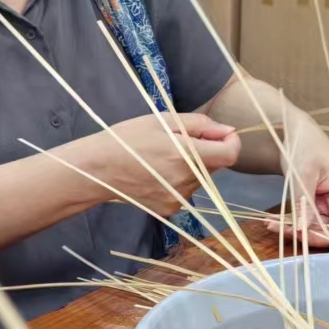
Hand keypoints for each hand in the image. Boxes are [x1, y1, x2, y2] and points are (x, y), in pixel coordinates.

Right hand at [81, 112, 242, 218]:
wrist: (97, 170)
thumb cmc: (127, 138)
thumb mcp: (162, 120)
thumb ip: (200, 124)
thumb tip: (228, 131)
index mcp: (186, 155)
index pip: (230, 154)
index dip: (231, 141)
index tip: (220, 133)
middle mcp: (186, 181)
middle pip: (214, 166)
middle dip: (206, 152)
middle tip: (177, 141)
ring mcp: (179, 198)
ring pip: (200, 179)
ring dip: (192, 167)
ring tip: (162, 158)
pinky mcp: (170, 209)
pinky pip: (186, 191)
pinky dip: (179, 181)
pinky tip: (157, 174)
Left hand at [279, 115, 328, 248]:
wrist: (294, 132)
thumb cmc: (306, 145)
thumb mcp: (305, 173)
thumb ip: (305, 203)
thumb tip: (302, 231)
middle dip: (312, 237)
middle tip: (290, 233)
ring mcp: (325, 203)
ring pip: (315, 228)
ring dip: (296, 231)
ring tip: (273, 226)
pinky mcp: (311, 203)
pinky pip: (303, 220)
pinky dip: (289, 223)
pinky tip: (272, 222)